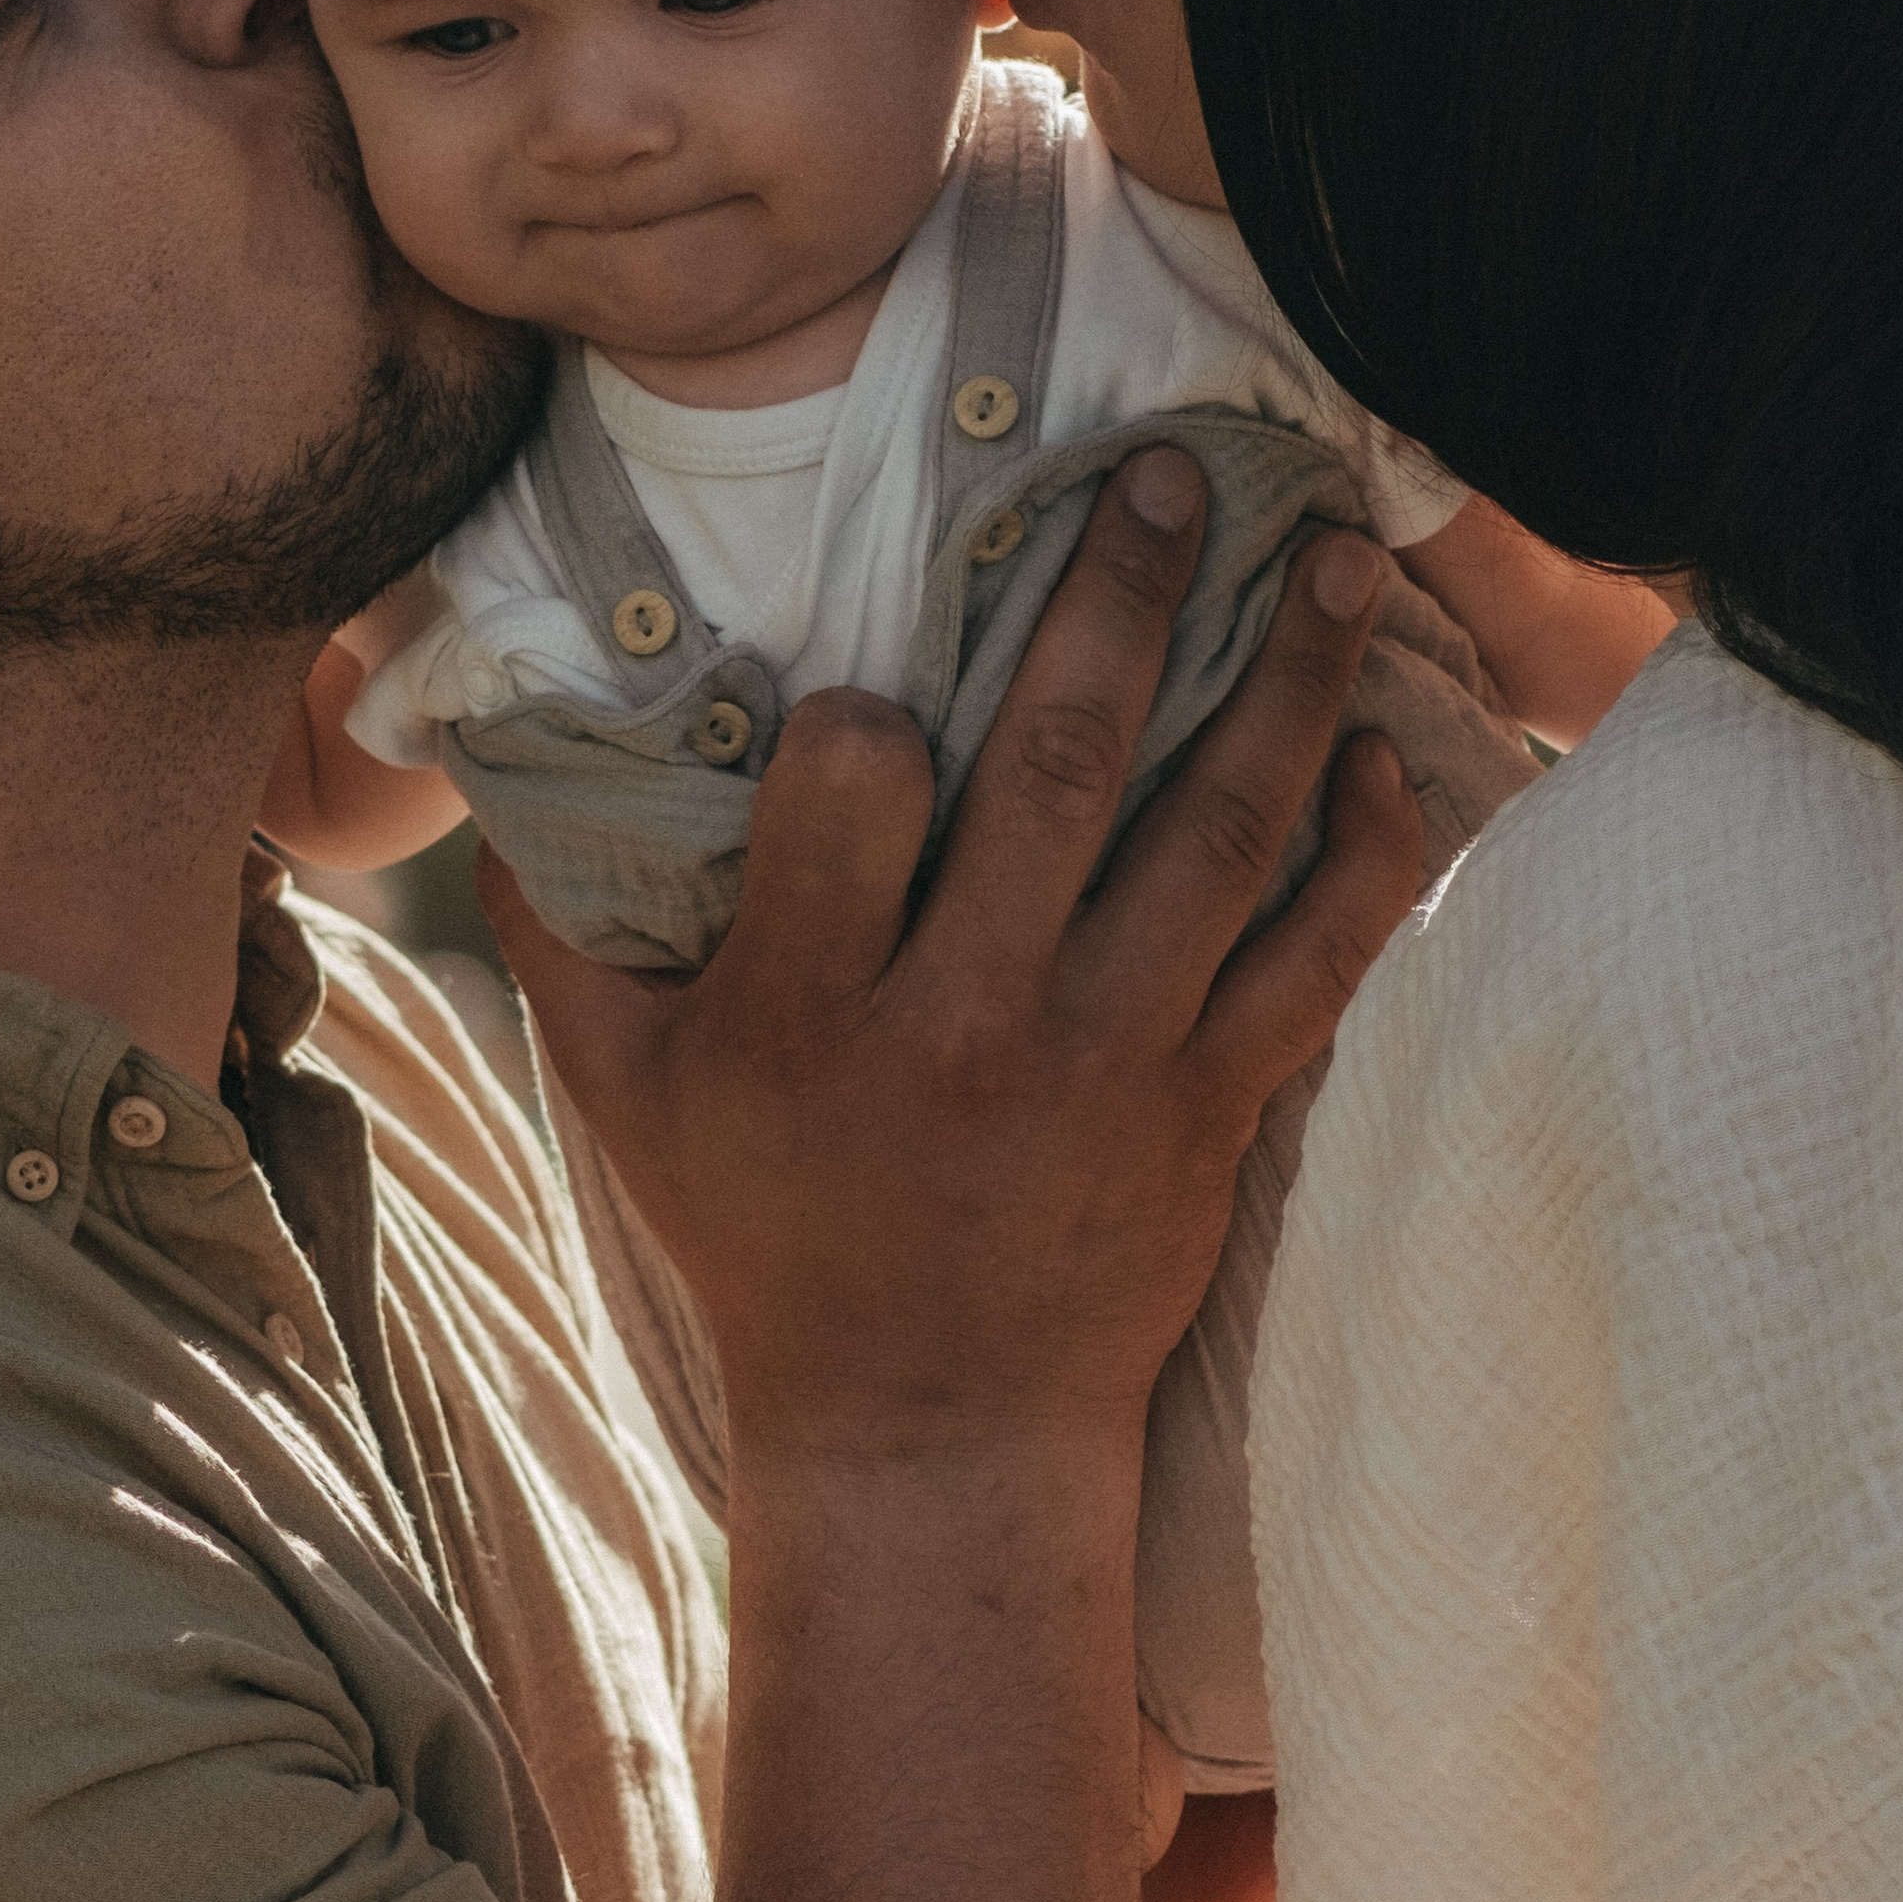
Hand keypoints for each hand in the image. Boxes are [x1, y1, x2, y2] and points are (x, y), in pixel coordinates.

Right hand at [480, 445, 1425, 1461]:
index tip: (883, 667)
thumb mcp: (619, 1100)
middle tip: (1173, 470)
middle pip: (1065, 770)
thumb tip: (510, 765)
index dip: (867, 711)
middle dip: (1124, 596)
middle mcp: (972, 1019)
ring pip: (1219, 834)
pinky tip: (1392, 755)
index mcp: (815, 1006)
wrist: (928, 1431)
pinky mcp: (1213, 1106)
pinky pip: (1319, 962)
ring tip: (1341, 553)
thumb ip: (565, 933)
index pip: (852, 797)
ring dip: (1291, 679)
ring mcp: (1112, 1059)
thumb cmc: (769, 1235)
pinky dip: (1370, 857)